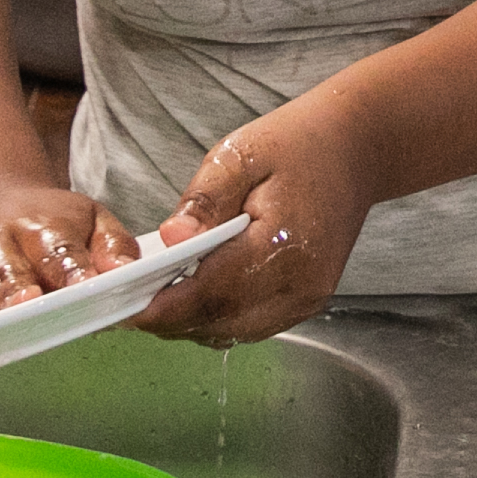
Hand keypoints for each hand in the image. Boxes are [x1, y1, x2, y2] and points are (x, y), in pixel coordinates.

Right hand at [0, 173, 138, 327]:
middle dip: (12, 293)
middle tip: (26, 308)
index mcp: (38, 227)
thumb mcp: (89, 219)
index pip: (57, 250)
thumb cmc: (46, 224)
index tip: (83, 286)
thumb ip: (112, 246)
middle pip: (2, 274)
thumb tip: (124, 272)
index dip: (69, 269)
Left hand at [143, 91, 381, 343]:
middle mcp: (298, 284)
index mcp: (280, 246)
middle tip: (126, 303)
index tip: (121, 310)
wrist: (356, 151)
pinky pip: (252, 325)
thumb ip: (203, 202)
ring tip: (156, 296)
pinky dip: (218, 317)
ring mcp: (307, 299)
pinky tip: (195, 293)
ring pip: (233, 332)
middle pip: (218, 323)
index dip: (162, 309)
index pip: (210, 294)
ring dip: (192, 322)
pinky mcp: (307, 301)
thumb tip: (169, 240)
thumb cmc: (296, 145)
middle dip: (169, 319)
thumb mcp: (239, 155)